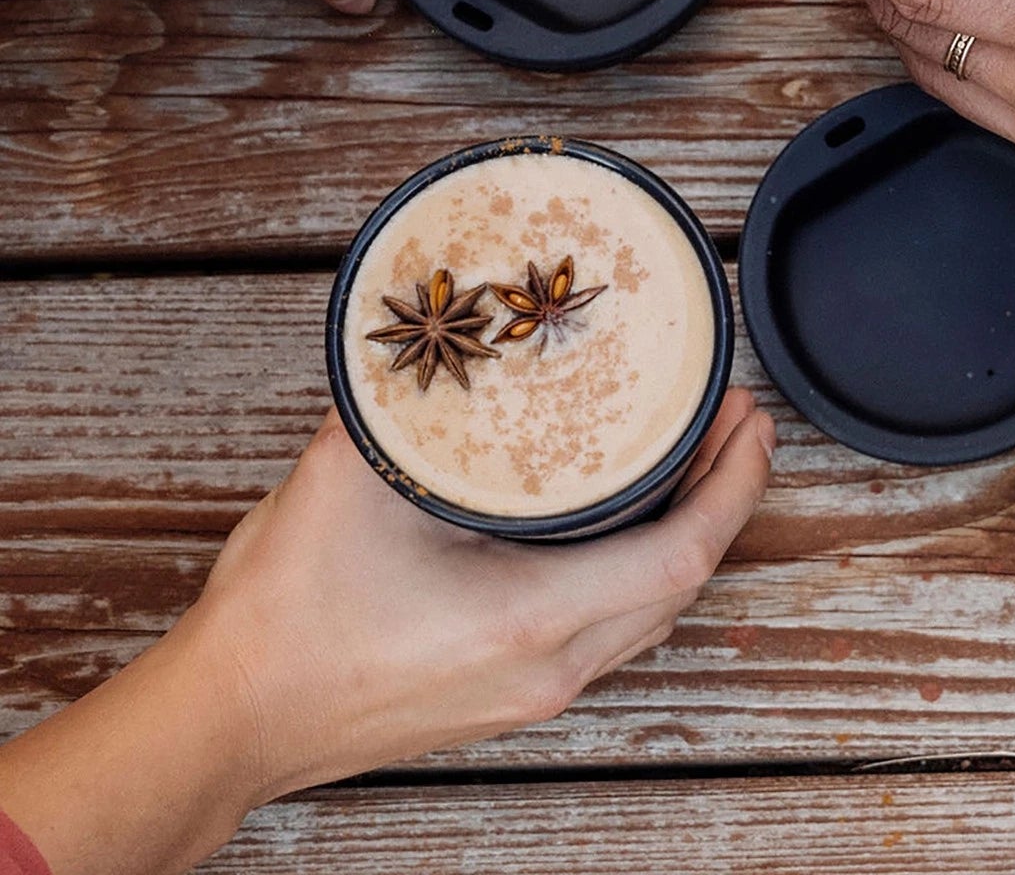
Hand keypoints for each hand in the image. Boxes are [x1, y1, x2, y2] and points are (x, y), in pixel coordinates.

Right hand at [0, 395, 772, 874]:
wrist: (229, 721)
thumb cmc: (286, 618)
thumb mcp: (352, 478)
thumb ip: (410, 396)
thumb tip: (449, 327)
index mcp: (529, 617)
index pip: (683, 552)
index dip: (735, 483)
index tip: (752, 420)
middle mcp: (549, 668)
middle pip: (682, 582)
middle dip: (723, 495)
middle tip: (732, 419)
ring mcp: (531, 690)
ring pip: (651, 611)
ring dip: (686, 533)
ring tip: (695, 458)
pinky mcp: (508, 694)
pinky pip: (611, 628)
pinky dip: (641, 569)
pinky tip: (624, 523)